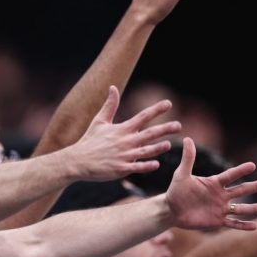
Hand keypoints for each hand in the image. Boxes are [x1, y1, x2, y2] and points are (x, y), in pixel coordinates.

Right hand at [64, 86, 179, 180]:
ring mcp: (124, 156)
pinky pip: (137, 167)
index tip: (168, 103)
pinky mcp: (121, 169)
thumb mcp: (99, 121)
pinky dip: (147, 166)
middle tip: (179, 125)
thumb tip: (113, 87)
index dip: (156, 110)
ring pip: (146, 151)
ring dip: (158, 148)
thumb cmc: (89, 140)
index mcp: (122, 129)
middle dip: (165, 129)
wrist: (78, 161)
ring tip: (169, 144)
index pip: (143, 117)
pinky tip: (157, 164)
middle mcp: (126, 141)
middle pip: (149, 134)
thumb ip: (110, 105)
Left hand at [165, 137, 256, 229]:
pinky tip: (255, 226)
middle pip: (242, 190)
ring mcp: (220, 209)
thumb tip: (188, 139)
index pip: (230, 175)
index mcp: (214, 183)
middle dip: (256, 186)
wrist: (172, 210)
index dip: (240, 171)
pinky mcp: (217, 221)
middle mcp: (221, 195)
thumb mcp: (181, 174)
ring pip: (241, 208)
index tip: (252, 165)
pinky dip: (243, 225)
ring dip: (254, 208)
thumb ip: (188, 159)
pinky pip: (232, 224)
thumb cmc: (176, 191)